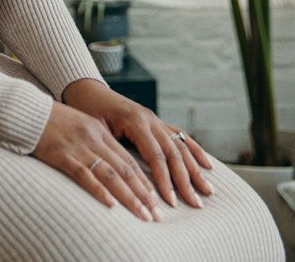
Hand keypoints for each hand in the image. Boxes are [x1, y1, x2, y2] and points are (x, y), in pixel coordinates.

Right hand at [32, 101, 161, 220]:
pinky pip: (84, 175)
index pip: (128, 160)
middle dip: (144, 194)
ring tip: (142, 213)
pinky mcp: (62, 155)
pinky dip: (99, 190)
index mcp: (100, 131)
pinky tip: (111, 204)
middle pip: (125, 169)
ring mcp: (78, 146)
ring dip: (129, 196)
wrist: (26, 111)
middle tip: (157, 214)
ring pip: (110, 174)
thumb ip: (97, 143)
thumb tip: (114, 167)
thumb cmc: (52, 122)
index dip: (144, 181)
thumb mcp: (80, 127)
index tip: (157, 200)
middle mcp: (93, 138)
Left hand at [61, 79, 214, 208]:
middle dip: (186, 181)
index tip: (170, 202)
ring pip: (181, 146)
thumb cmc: (86, 111)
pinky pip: (181, 136)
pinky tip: (208, 165)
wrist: (86, 90)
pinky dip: (195, 151)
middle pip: (174, 153)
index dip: (165, 180)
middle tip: (196, 204)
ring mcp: (156, 119)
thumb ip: (111, 150)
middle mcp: (150, 119)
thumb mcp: (93, 130)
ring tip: (208, 191)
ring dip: (196, 170)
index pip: (156, 156)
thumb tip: (124, 180)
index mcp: (135, 121)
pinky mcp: (157, 122)